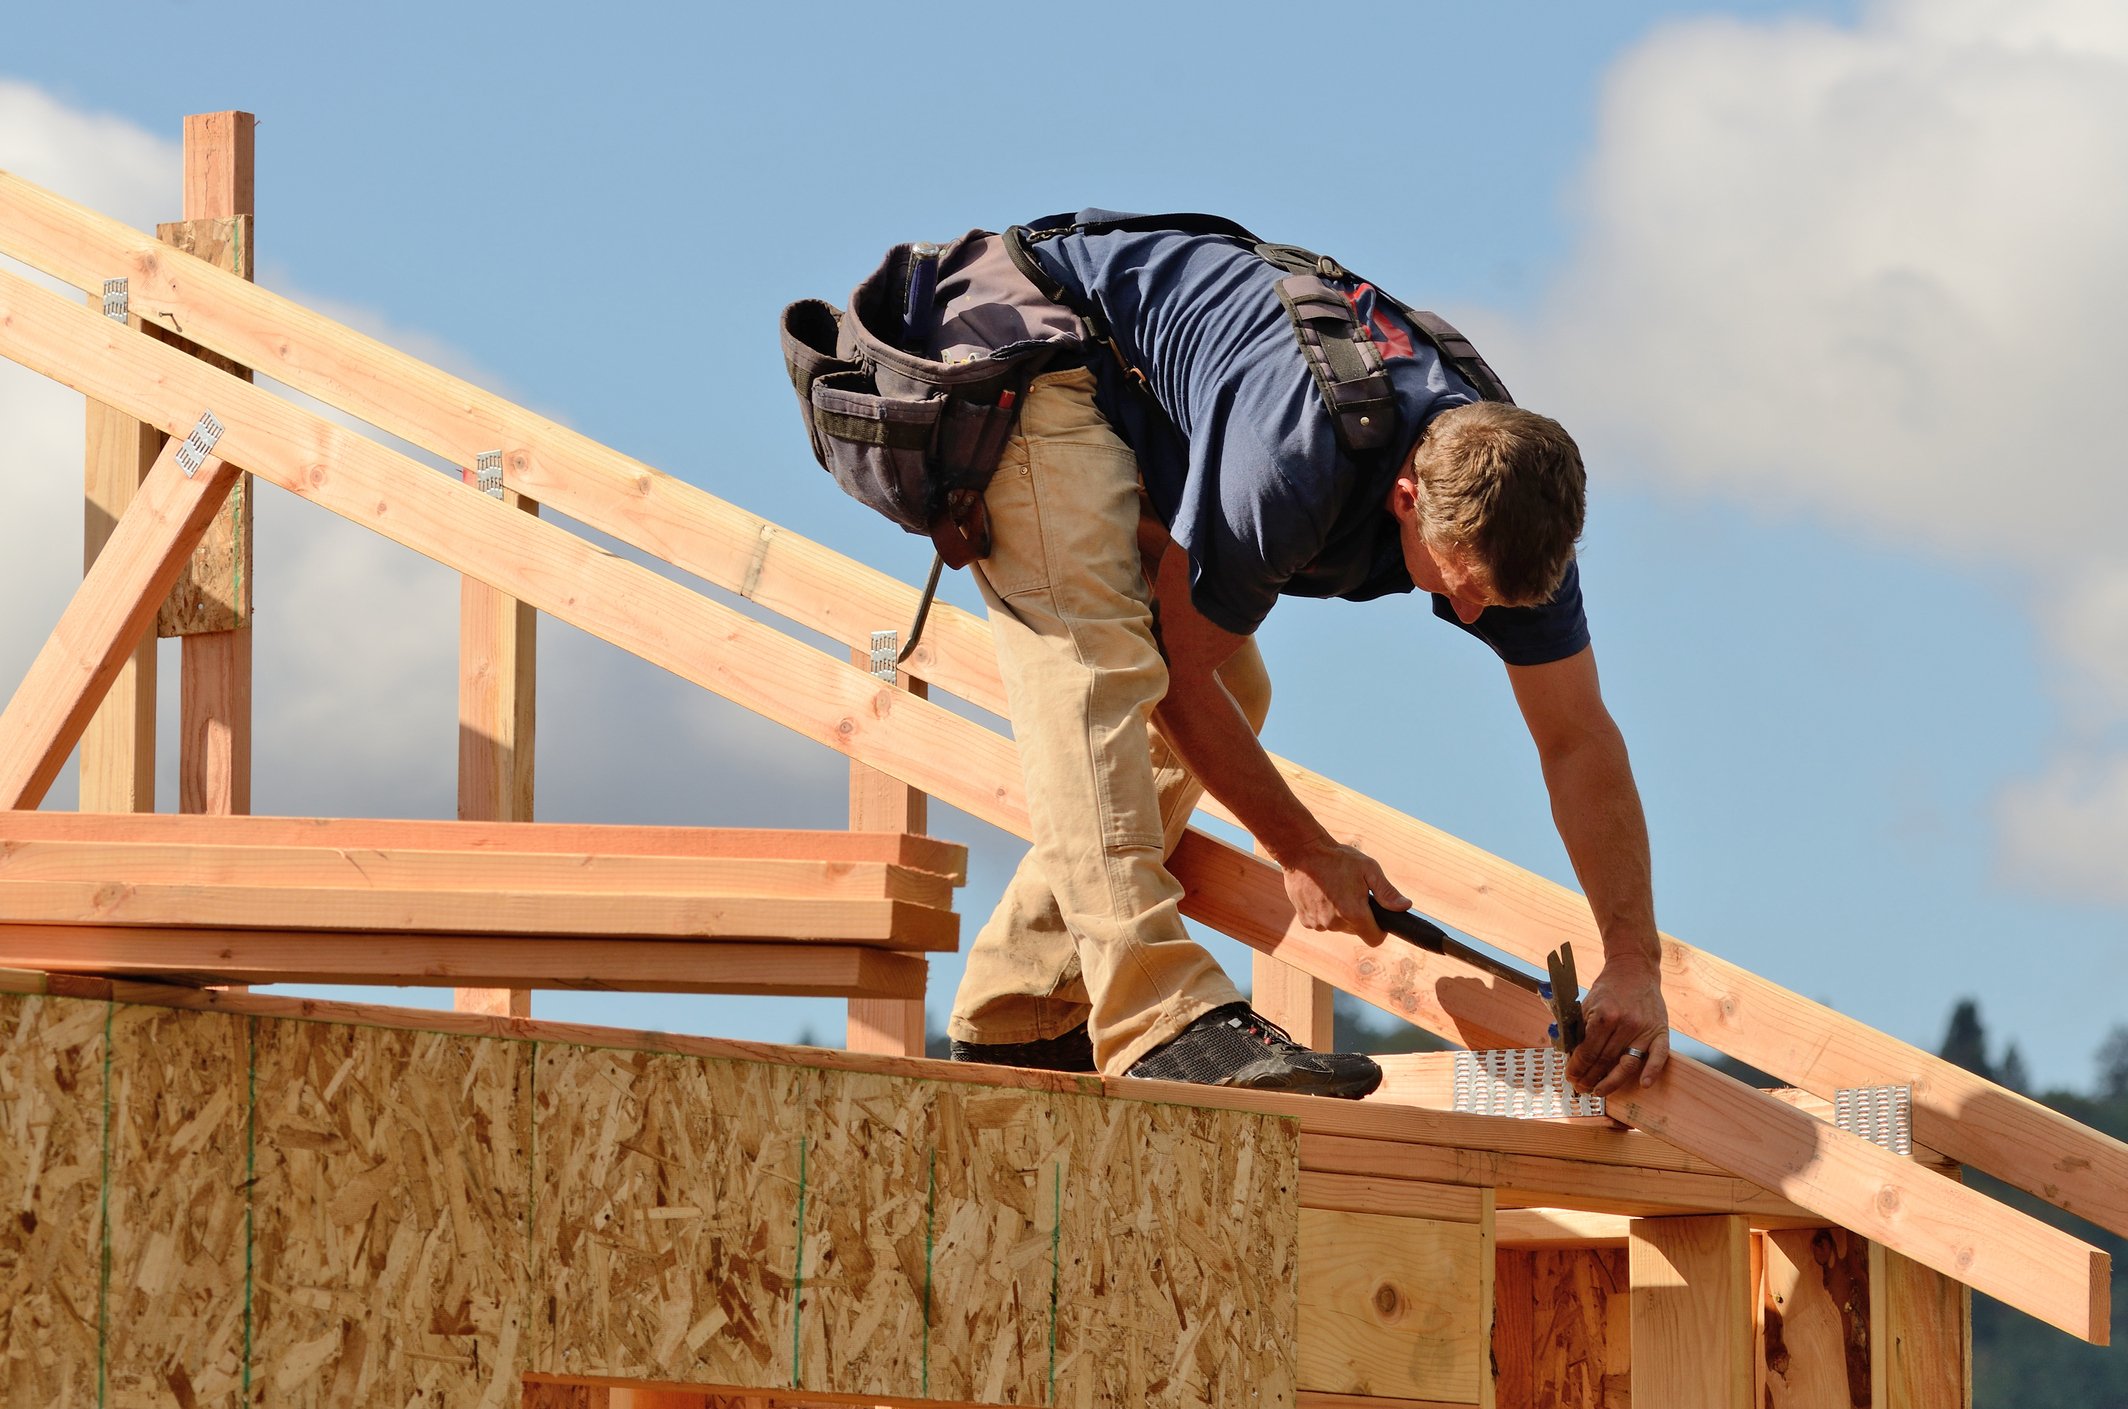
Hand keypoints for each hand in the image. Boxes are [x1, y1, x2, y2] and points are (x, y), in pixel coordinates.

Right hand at [1280, 840, 1406, 939]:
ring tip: (1336, 890)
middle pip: (1356, 931)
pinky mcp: (1305, 921)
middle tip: (1354, 892)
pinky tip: (1322, 893)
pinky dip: (1324, 913)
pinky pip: (1322, 923)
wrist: (1301, 851)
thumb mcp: (1368, 869)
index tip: (1378, 916)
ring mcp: (1318, 924)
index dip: (1380, 930)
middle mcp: (1335, 924)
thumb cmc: (1337, 858)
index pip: (1374, 939)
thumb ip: (1387, 891)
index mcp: (1354, 913)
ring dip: (1340, 914)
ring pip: (1338, 926)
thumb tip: (1405, 906)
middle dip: (1359, 917)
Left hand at [1566, 957, 1670, 1095]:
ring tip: (1599, 1092)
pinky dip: (1652, 1071)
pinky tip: (1644, 1084)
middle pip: (1605, 1060)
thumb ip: (1578, 1029)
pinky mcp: (1661, 1031)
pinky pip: (1659, 1055)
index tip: (1570, 1077)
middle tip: (1581, 1088)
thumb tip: (1566, 1053)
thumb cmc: (1608, 989)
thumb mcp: (1587, 1004)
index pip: (1588, 1051)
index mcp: (1605, 1016)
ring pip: (1628, 1064)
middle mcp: (1626, 1024)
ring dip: (1612, 1082)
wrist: (1635, 969)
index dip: (1577, 1067)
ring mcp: (1645, 1029)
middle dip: (1590, 1078)